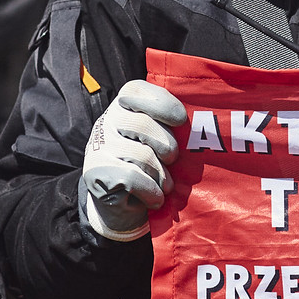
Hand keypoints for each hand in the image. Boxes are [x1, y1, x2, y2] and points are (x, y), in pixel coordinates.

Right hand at [81, 80, 186, 240]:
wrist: (122, 206)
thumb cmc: (151, 167)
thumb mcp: (161, 138)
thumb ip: (171, 124)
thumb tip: (201, 122)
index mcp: (124, 105)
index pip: (140, 91)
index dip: (166, 106)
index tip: (179, 121)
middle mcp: (106, 120)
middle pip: (145, 124)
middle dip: (168, 148)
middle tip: (171, 161)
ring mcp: (98, 146)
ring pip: (142, 155)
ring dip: (161, 177)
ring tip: (162, 184)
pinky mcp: (96, 172)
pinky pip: (134, 178)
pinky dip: (152, 192)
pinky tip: (153, 198)